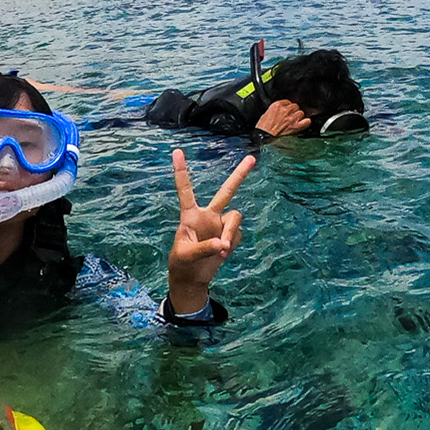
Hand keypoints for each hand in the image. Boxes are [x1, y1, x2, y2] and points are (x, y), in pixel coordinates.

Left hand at [167, 150, 251, 312]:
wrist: (192, 278)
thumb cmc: (181, 264)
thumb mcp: (186, 256)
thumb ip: (203, 248)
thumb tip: (222, 242)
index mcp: (189, 215)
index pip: (185, 190)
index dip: (181, 171)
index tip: (177, 151)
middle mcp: (207, 215)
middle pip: (226, 191)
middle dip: (240, 175)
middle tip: (252, 158)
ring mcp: (220, 225)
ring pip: (235, 218)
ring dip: (230, 232)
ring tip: (221, 250)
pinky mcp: (229, 236)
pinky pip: (237, 235)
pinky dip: (230, 244)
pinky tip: (221, 254)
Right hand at [254, 99, 310, 137]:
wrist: (264, 137)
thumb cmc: (263, 128)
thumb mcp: (266, 114)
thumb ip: (275, 110)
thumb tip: (280, 111)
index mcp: (277, 105)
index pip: (288, 102)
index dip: (287, 107)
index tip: (286, 111)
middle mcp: (285, 110)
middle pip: (295, 106)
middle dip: (293, 111)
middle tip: (289, 117)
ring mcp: (291, 118)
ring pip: (301, 113)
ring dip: (298, 117)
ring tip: (293, 121)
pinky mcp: (296, 126)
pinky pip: (307, 121)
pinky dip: (306, 122)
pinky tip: (303, 123)